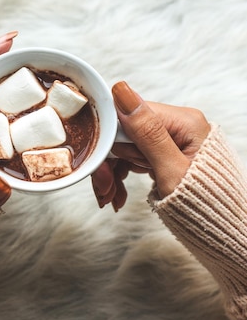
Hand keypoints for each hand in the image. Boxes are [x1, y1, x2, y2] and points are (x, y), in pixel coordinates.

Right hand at [92, 81, 210, 210]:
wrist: (221, 228)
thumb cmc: (205, 203)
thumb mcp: (171, 169)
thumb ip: (147, 131)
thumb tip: (122, 91)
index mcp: (182, 122)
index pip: (130, 115)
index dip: (111, 140)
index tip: (100, 164)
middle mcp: (176, 125)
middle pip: (125, 133)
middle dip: (110, 163)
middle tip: (104, 189)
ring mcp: (169, 140)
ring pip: (125, 148)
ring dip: (113, 173)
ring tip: (110, 197)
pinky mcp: (163, 153)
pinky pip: (133, 158)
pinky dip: (122, 176)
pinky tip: (118, 194)